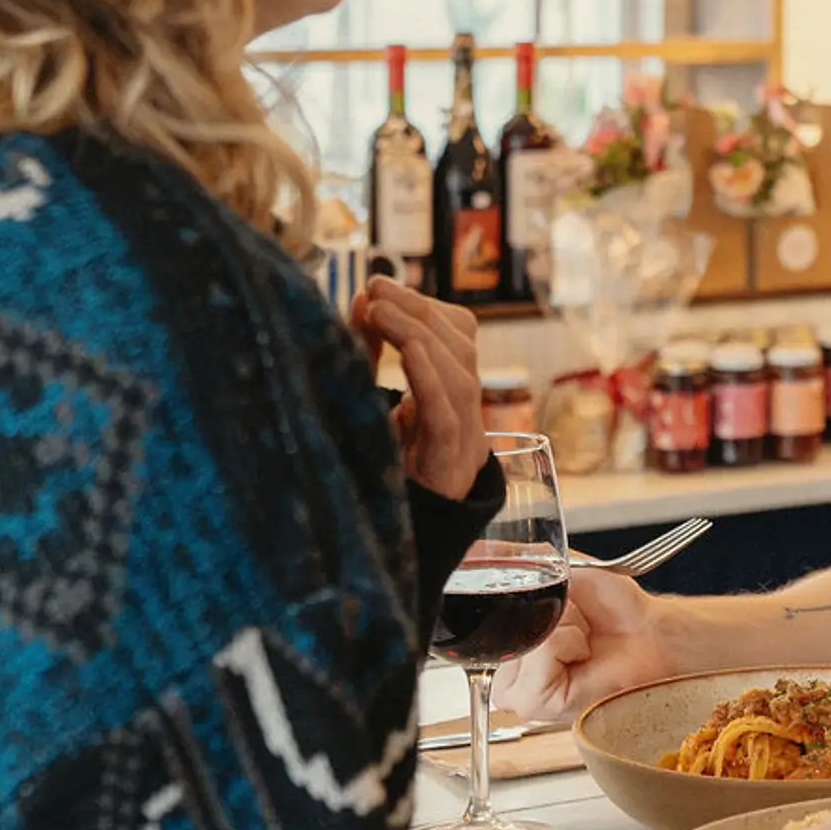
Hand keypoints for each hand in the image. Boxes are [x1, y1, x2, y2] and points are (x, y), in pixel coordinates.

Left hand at [349, 276, 483, 500]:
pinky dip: (429, 374)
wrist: (397, 543)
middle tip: (373, 287)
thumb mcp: (375, 401)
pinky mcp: (449, 464)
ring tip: (377, 310)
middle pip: (462, 344)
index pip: (459, 335)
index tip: (378, 286)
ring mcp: (465, 439)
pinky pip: (448, 411)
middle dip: (417, 307)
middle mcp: (468, 414)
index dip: (424, 305)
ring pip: (461, 370)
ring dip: (418, 331)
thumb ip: (371, 352)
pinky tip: (407, 350)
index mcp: (453, 397)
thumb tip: (363, 298)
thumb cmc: (383, 469)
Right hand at [491, 563, 676, 720]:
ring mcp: (517, 693)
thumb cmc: (613, 611)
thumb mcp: (561, 574)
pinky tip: (582, 652)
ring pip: (524, 636)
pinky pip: (544, 649)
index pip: (487, 615)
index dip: (518, 599)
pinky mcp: (536, 703)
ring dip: (562, 626)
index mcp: (505, 645)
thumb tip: (486, 549)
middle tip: (576, 626)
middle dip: (546, 613)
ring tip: (581, 640)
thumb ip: (521, 564)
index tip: (557, 604)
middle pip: (504, 626)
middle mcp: (506, 673)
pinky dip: (570, 640)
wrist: (649, 633)